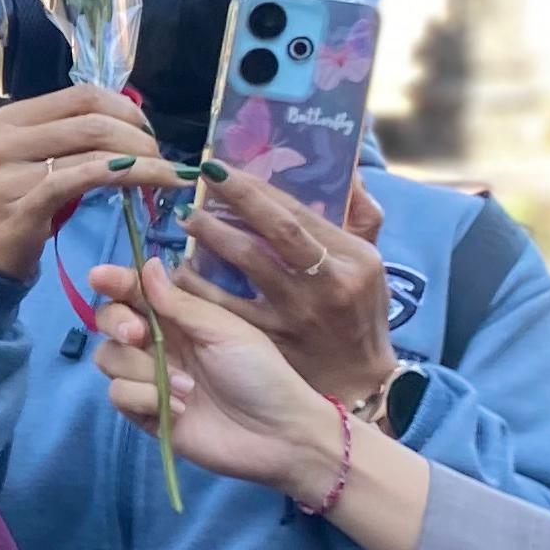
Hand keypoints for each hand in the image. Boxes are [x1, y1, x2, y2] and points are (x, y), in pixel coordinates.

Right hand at [0, 87, 188, 289]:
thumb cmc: (12, 202)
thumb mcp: (30, 158)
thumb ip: (68, 136)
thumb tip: (129, 121)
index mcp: (13, 117)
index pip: (82, 96)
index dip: (126, 108)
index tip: (149, 131)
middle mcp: (7, 139)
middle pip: (92, 122)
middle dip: (140, 139)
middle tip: (165, 160)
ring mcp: (9, 173)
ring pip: (92, 152)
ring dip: (142, 163)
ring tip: (168, 176)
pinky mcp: (21, 208)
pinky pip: (76, 183)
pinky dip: (116, 178)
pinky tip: (141, 186)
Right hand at [87, 255, 347, 491]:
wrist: (278, 434)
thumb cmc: (260, 374)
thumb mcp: (224, 330)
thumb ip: (180, 303)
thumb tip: (147, 264)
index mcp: (179, 316)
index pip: (134, 291)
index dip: (113, 281)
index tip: (99, 277)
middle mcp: (158, 343)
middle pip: (108, 320)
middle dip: (116, 322)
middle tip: (137, 334)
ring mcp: (148, 378)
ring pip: (108, 358)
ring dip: (143, 370)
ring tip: (187, 387)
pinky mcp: (144, 412)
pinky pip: (118, 395)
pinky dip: (146, 399)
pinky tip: (182, 410)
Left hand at [180, 164, 399, 410]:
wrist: (358, 380)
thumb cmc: (360, 311)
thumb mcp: (372, 261)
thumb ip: (361, 213)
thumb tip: (348, 169)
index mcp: (352, 258)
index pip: (299, 213)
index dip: (255, 189)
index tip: (221, 169)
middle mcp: (326, 283)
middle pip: (275, 233)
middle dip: (233, 203)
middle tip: (197, 187)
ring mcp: (297, 314)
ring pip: (248, 266)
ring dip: (210, 239)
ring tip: (185, 220)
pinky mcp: (271, 340)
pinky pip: (225, 308)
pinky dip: (198, 287)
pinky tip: (177, 272)